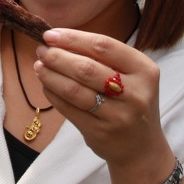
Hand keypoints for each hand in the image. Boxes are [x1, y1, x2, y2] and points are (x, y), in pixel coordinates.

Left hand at [33, 28, 168, 169]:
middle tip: (41, 51)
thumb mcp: (131, 76)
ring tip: (39, 66)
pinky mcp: (100, 133)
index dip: (73, 38)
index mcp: (144, 70)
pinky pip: (68, 109)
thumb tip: (59, 40)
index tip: (51, 34)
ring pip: (74, 90)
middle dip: (57, 57)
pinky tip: (46, 85)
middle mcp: (135, 93)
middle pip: (86, 68)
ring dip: (50, 75)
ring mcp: (118, 116)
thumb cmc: (130, 102)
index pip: (103, 46)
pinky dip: (53, 94)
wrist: (141, 149)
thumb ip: (103, 58)